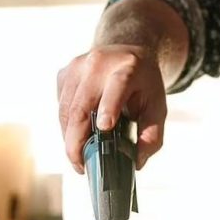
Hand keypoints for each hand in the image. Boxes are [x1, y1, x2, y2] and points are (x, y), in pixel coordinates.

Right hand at [57, 44, 166, 172]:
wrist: (128, 54)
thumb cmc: (144, 84)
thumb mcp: (158, 105)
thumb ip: (153, 133)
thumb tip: (138, 161)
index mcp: (129, 67)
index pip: (118, 86)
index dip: (109, 106)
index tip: (104, 128)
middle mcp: (99, 63)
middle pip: (82, 104)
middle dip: (77, 138)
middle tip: (80, 165)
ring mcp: (78, 66)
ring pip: (66, 108)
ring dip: (68, 136)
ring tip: (78, 158)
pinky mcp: (64, 73)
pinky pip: (61, 105)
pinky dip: (67, 125)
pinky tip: (77, 136)